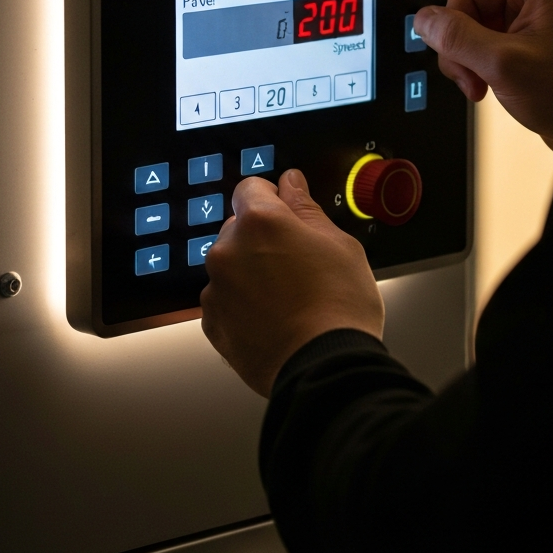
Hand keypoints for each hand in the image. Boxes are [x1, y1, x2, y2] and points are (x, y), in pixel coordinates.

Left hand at [200, 169, 383, 397]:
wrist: (325, 368)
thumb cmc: (339, 307)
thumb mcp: (339, 244)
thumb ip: (306, 208)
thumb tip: (292, 184)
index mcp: (260, 222)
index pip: (252, 188)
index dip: (273, 197)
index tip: (286, 211)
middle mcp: (229, 250)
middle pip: (239, 228)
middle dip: (262, 239)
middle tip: (297, 264)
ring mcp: (216, 288)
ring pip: (231, 266)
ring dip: (250, 273)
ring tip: (287, 298)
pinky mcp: (213, 322)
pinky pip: (224, 300)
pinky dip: (242, 304)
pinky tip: (272, 318)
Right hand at [384, 0, 552, 155]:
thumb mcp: (505, 64)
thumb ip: (456, 37)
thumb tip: (424, 20)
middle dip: (456, 34)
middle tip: (468, 68)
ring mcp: (529, 10)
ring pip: (465, 19)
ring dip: (462, 54)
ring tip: (480, 82)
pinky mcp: (521, 33)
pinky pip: (476, 37)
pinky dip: (471, 62)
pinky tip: (485, 83)